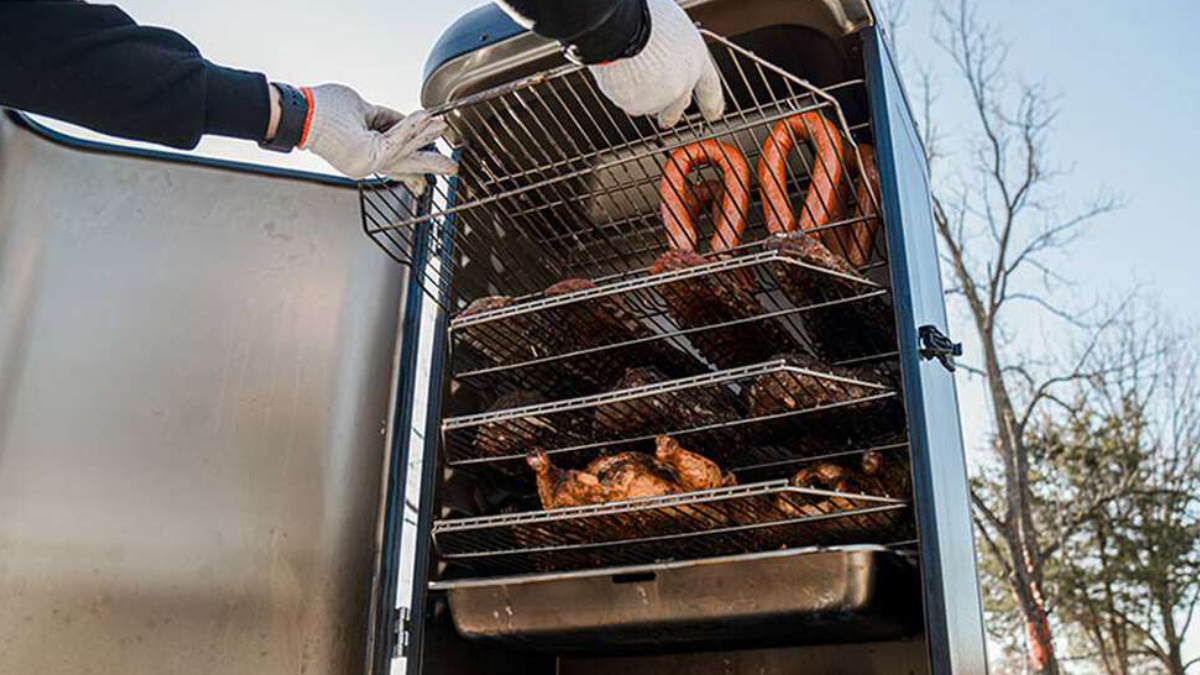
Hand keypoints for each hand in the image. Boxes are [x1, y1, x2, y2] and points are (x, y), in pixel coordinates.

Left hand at [298, 84, 456, 193]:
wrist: (302, 113)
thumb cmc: (322, 109)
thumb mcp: (361, 109)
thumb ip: (384, 117)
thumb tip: (404, 119)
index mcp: (363, 155)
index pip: (397, 155)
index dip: (418, 149)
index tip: (435, 145)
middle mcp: (366, 163)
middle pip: (406, 163)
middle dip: (431, 163)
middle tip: (451, 168)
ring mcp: (367, 162)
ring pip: (405, 149)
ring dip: (426, 135)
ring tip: (443, 125)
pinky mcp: (369, 156)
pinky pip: (398, 140)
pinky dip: (414, 128)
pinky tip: (428, 119)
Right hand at [588, 0, 724, 128]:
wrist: (627, 29)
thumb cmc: (651, 19)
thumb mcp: (676, 29)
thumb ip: (678, 49)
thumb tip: (672, 50)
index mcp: (697, 62)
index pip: (710, 90)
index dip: (712, 104)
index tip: (713, 114)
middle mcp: (682, 85)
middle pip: (678, 107)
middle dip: (672, 113)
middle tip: (666, 119)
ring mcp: (659, 98)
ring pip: (650, 104)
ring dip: (643, 97)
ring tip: (631, 77)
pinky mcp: (636, 105)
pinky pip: (629, 101)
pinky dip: (625, 93)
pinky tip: (620, 75)